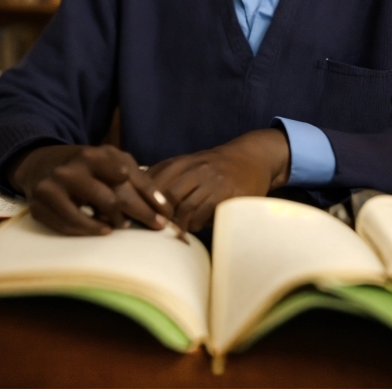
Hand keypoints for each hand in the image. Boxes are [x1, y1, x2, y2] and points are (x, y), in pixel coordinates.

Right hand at [7, 144, 174, 235]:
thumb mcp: (111, 162)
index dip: (148, 197)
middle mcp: (73, 168)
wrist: (42, 164)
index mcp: (93, 154)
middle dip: (139, 214)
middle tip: (156, 226)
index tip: (165, 214)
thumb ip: (137, 179)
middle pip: (113, 197)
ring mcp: (54, 186)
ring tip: (124, 225)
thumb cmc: (87, 167)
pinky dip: (89, 230)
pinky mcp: (40, 205)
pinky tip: (103, 231)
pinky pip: (70, 224)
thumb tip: (164, 207)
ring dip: (114, 222)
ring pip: (93, 211)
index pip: (127, 178)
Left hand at [147, 129, 289, 232]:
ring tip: (175, 233)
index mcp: (182, 162)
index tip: (138, 215)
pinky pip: (204, 213)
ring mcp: (211, 180)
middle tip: (157, 229)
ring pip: (185, 206)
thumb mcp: (192, 165)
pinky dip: (196, 224)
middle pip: (167, 194)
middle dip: (160, 215)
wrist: (252, 158)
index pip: (154, 178)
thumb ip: (171, 177)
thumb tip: (144, 201)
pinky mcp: (226, 193)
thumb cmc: (216, 167)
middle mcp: (195, 168)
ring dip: (178, 224)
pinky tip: (194, 228)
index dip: (144, 198)